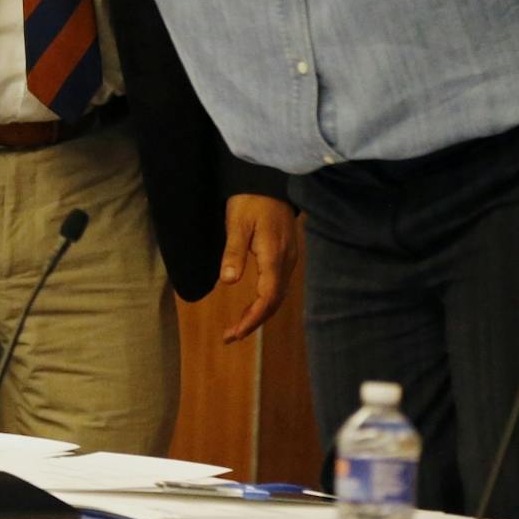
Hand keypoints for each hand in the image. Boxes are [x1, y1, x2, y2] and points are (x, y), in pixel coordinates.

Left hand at [217, 193, 297, 342]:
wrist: (269, 182)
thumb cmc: (250, 201)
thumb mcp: (236, 224)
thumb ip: (233, 252)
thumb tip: (229, 281)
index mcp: (274, 256)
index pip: (268, 298)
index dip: (252, 319)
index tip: (234, 333)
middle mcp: (286, 262)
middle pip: (274, 302)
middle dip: (253, 322)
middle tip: (230, 336)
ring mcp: (289, 260)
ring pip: (277, 296)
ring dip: (259, 314)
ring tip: (238, 328)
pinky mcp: (286, 256)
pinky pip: (278, 286)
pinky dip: (265, 301)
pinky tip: (252, 306)